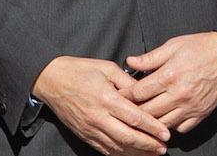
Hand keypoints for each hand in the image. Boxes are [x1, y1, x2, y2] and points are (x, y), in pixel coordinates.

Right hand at [32, 56, 168, 155]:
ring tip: (152, 153)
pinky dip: (119, 154)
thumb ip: (128, 81)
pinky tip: (132, 154)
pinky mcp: (84, 135)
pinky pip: (104, 149)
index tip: (166, 133)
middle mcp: (98, 117)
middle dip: (148, 145)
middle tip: (163, 148)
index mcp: (107, 99)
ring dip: (136, 152)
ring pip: (117, 147)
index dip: (152, 128)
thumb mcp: (108, 68)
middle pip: (128, 137)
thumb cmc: (80, 70)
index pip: (135, 118)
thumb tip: (146, 91)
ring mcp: (90, 129)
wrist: (51, 80)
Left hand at [122, 32, 216, 133]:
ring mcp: (190, 107)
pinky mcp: (201, 114)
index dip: (125, 95)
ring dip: (150, 122)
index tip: (118, 95)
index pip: (137, 93)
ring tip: (143, 118)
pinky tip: (166, 119)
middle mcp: (178, 94)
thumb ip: (151, 57)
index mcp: (169, 75)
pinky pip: (180, 129)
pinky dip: (171, 127)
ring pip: (161, 125)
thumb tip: (130, 62)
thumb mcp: (174, 45)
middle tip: (125, 110)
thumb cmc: (202, 47)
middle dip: (133, 112)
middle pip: (146, 112)